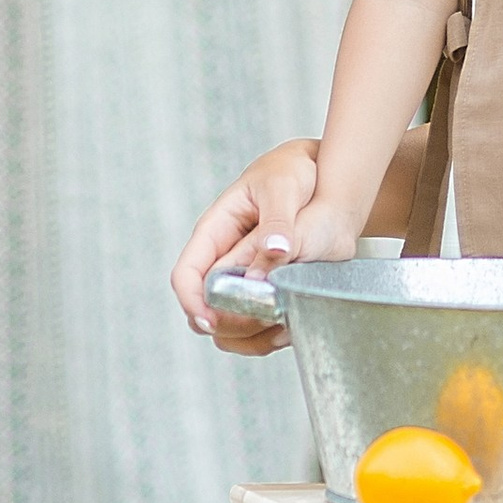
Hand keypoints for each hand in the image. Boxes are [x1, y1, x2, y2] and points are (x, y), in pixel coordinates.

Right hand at [170, 138, 321, 349]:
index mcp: (214, 230)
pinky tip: (290, 325)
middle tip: (257, 328)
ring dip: (247, 331)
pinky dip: (267, 328)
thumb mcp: (283, 188)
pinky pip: (254, 315)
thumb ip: (277, 221)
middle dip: (224, 323)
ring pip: (227, 317)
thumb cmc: (291, 172)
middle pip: (203, 305)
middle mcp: (222, 256)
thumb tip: (274, 251)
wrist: (316, 171)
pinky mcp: (264, 282)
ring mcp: (242, 271)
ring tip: (279, 328)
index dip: (193, 302)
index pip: (186, 275)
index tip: (212, 322)